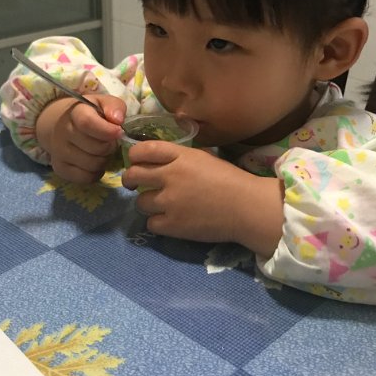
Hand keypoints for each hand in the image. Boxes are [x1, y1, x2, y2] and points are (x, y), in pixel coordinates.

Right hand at [36, 95, 125, 184]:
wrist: (62, 125)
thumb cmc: (90, 114)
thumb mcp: (103, 103)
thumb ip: (114, 107)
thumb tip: (118, 120)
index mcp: (75, 112)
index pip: (87, 123)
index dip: (107, 131)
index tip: (119, 132)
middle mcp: (63, 132)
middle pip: (96, 148)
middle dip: (110, 147)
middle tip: (111, 142)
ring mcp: (59, 152)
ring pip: (92, 165)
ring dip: (104, 160)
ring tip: (103, 152)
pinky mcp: (60, 168)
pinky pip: (85, 178)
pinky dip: (95, 173)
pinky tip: (96, 162)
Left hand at [122, 142, 284, 255]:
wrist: (247, 207)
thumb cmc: (231, 180)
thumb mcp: (204, 158)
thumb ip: (180, 158)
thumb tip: (161, 160)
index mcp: (180, 157)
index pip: (143, 150)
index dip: (134, 155)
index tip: (135, 161)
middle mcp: (170, 176)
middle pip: (133, 175)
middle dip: (129, 179)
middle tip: (133, 185)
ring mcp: (169, 202)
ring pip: (140, 202)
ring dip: (147, 203)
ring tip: (160, 206)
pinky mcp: (172, 225)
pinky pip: (150, 223)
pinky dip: (157, 222)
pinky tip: (169, 221)